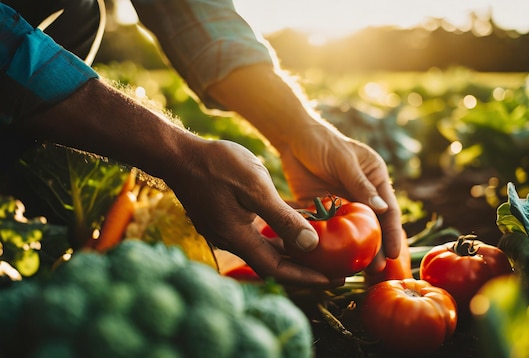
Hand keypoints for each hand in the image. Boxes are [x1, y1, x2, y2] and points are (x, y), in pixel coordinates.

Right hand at [164, 138, 343, 285]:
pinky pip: (254, 237)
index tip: (334, 280)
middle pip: (272, 265)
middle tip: (333, 270)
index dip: (307, 278)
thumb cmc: (217, 164)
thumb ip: (283, 218)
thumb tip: (311, 245)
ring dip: (290, 254)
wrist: (178, 154)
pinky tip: (290, 229)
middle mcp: (230, 240)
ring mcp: (224, 231)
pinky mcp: (221, 221)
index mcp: (238, 237)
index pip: (278, 270)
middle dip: (303, 270)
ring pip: (264, 251)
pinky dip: (275, 238)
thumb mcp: (255, 187)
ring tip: (318, 252)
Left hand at [278, 122, 403, 271]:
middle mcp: (361, 194)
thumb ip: (361, 184)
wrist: (293, 137)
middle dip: (374, 249)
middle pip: (371, 225)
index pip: (387, 209)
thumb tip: (383, 209)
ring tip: (355, 271)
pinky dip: (330, 244)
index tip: (393, 254)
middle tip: (375, 271)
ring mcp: (341, 203)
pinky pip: (328, 229)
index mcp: (375, 179)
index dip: (391, 233)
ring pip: (351, 232)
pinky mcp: (321, 209)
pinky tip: (330, 261)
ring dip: (353, 251)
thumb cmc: (323, 142)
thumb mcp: (344, 161)